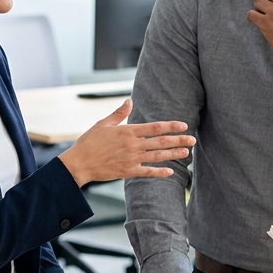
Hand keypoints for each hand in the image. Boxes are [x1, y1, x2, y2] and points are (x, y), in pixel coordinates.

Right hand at [57, 98, 194, 186]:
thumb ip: (119, 113)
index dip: (171, 126)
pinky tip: (170, 172)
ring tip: (187, 152)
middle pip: (161, 142)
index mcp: (128, 131)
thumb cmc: (89, 142)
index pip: (155, 127)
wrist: (79, 163)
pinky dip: (160, 172)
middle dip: (178, 140)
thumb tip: (129, 100)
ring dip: (173, 154)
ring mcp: (132, 159)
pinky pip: (148, 172)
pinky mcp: (128, 171)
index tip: (183, 125)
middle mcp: (133, 145)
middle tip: (192, 139)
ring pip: (157, 156)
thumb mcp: (103, 124)